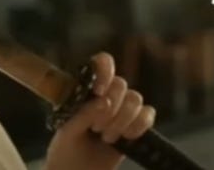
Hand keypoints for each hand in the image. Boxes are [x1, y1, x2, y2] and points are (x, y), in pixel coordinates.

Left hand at [44, 52, 156, 169]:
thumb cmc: (65, 150)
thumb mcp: (67, 130)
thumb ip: (83, 114)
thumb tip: (104, 101)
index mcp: (86, 89)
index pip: (102, 63)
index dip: (105, 71)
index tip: (99, 92)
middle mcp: (106, 94)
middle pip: (121, 84)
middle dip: (111, 109)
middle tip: (96, 128)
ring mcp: (123, 109)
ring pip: (136, 99)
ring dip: (122, 120)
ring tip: (107, 137)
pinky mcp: (136, 125)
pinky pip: (148, 114)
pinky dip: (139, 126)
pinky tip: (125, 138)